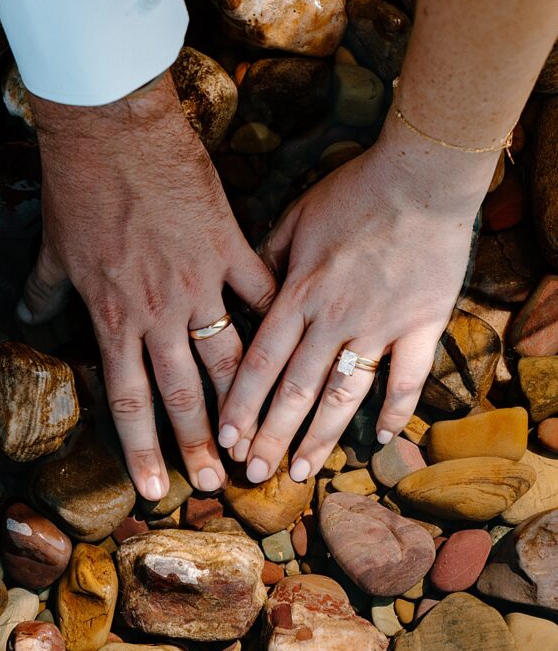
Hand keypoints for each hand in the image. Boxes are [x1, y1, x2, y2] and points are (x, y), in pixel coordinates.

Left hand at [20, 72, 275, 499]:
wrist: (110, 129)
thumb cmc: (78, 188)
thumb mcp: (54, 249)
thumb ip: (45, 293)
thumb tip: (26, 315)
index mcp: (114, 318)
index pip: (127, 400)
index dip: (141, 448)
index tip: (154, 488)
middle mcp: (158, 313)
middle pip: (183, 393)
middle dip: (199, 444)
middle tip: (218, 485)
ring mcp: (198, 282)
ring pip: (229, 356)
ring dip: (247, 401)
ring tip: (262, 435)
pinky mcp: (229, 246)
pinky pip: (261, 291)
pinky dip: (277, 318)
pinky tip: (300, 344)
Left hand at [218, 110, 498, 482]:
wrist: (423, 176)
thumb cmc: (355, 191)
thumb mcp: (296, 216)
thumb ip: (267, 258)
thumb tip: (245, 287)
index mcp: (299, 293)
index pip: (260, 362)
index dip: (242, 406)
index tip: (227, 440)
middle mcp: (333, 319)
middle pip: (295, 390)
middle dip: (271, 437)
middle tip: (254, 475)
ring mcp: (379, 326)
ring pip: (344, 396)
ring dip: (320, 438)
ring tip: (303, 472)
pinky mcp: (421, 326)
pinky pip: (408, 380)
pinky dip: (396, 413)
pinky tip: (380, 441)